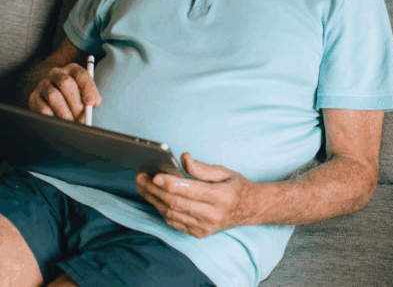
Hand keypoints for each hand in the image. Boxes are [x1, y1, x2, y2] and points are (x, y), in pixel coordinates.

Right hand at [28, 63, 100, 122]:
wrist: (51, 92)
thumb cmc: (74, 95)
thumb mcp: (85, 93)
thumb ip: (92, 98)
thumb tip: (92, 104)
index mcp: (73, 70)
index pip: (81, 75)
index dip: (87, 88)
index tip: (91, 103)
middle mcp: (56, 74)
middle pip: (66, 83)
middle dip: (75, 103)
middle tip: (82, 119)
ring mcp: (43, 84)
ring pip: (53, 96)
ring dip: (65, 112)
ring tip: (72, 124)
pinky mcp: (34, 97)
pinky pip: (43, 108)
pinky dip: (53, 117)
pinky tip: (59, 122)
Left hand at [136, 153, 254, 238]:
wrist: (251, 210)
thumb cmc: (236, 186)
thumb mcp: (224, 171)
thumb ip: (201, 167)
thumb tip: (183, 158)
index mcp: (221, 196)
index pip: (189, 190)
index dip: (170, 183)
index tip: (154, 175)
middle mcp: (213, 215)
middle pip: (176, 202)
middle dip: (155, 190)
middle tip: (141, 178)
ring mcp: (206, 228)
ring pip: (172, 213)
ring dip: (154, 200)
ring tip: (142, 186)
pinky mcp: (200, 234)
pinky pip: (174, 222)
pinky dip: (162, 209)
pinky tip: (154, 198)